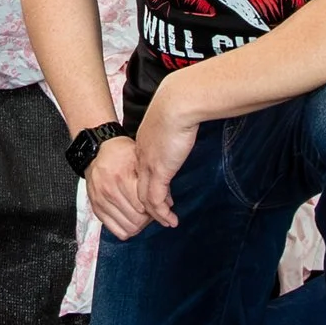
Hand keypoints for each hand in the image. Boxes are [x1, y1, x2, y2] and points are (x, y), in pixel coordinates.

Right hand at [83, 135, 153, 240]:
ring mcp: (101, 201)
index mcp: (122, 177)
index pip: (144, 207)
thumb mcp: (139, 159)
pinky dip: (126, 229)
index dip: (156, 210)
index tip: (160, 207)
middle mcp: (110, 191)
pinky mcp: (96, 208)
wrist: (94, 153)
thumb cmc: (120, 154)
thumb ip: (154, 180)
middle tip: (152, 211)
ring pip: (128, 227)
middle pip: (137, 220)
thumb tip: (169, 202)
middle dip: (149, 218)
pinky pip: (116, 230)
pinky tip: (131, 219)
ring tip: (142, 215)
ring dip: (139, 225)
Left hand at [131, 77, 208, 229]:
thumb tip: (186, 127)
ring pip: (145, 198)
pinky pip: (155, 200)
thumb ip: (175, 127)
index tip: (162, 193)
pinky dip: (162, 213)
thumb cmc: (181, 104)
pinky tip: (170, 219)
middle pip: (139, 187)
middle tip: (161, 213)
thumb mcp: (173, 118)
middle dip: (149, 203)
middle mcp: (142, 156)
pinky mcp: (160, 171)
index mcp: (144, 142)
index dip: (149, 184)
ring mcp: (149, 165)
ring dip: (156, 214)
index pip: (142, 171)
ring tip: (167, 222)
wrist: (178, 102)